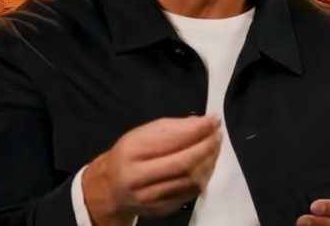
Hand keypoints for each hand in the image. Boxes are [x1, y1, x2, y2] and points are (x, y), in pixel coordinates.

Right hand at [82, 115, 222, 225]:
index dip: (197, 130)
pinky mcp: (163, 209)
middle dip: (206, 147)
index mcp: (131, 152)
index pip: (170, 140)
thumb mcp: (141, 134)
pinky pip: (191, 192)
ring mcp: (151, 197)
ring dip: (209, 161)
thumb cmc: (129, 156)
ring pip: (191, 180)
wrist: (111, 189)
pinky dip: (204, 175)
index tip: (214, 120)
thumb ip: (170, 128)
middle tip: (218, 135)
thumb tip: (202, 122)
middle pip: (183, 163)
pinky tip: (207, 164)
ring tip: (215, 147)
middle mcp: (138, 177)